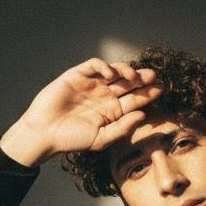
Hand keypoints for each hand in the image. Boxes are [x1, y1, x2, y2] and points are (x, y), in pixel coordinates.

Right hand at [0, 58, 161, 165]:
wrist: (45, 134)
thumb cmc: (72, 140)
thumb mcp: (101, 139)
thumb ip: (122, 128)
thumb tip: (143, 115)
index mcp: (112, 111)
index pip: (135, 99)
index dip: (148, 94)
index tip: (160, 90)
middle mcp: (104, 96)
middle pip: (128, 83)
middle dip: (142, 79)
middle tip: (154, 76)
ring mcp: (92, 84)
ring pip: (114, 71)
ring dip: (126, 71)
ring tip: (133, 76)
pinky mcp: (77, 76)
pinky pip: (94, 66)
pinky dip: (103, 67)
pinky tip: (110, 75)